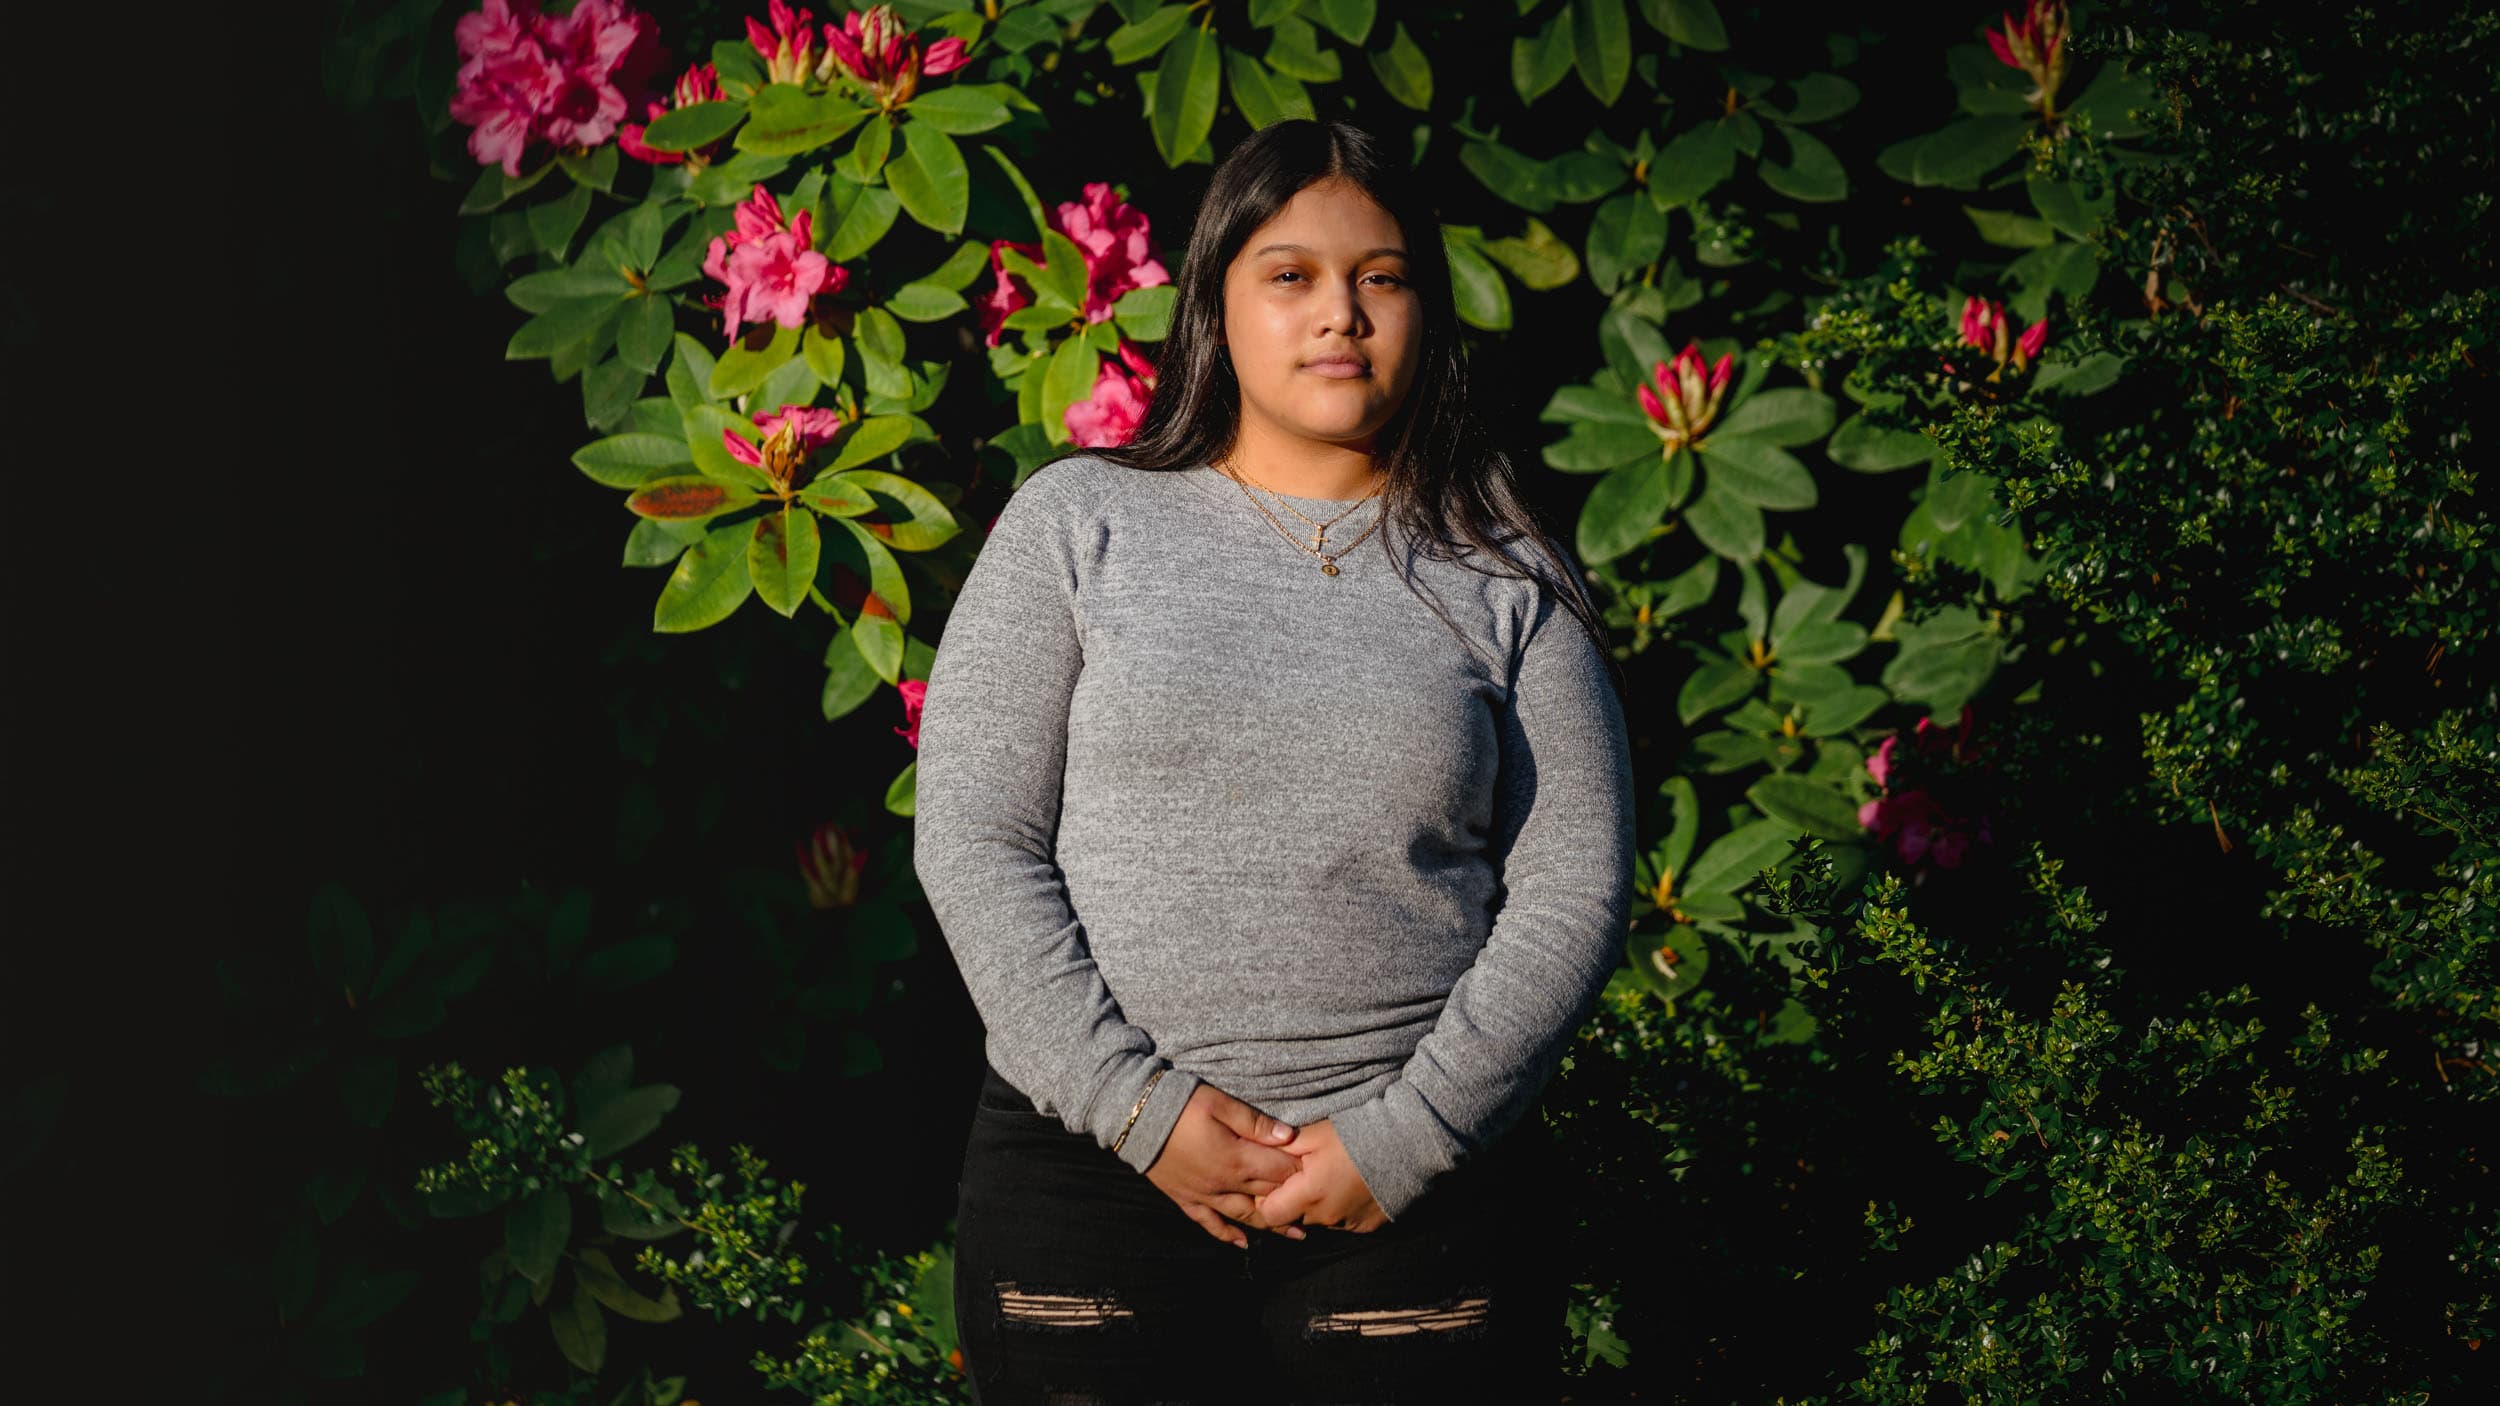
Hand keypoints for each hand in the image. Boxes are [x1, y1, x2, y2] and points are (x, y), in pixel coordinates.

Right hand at [1143, 1082, 1311, 1248]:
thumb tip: (1288, 1136)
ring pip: (1244, 1216)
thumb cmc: (1179, 1103)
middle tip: (1317, 1205)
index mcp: (1235, 1159)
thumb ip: (1253, 1122)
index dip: (1300, 1171)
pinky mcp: (1185, 1199)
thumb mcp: (1218, 1103)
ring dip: (1271, 1226)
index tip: (1319, 1171)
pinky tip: (1243, 1243)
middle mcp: (1223, 1184)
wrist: (1133, 1117)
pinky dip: (1227, 1235)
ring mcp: (1203, 1195)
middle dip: (1292, 1200)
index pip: (1278, 1171)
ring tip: (1296, 1235)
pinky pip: (1210, 1223)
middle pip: (1266, 1196)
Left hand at [1256, 1119, 1387, 1233]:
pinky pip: (1343, 1221)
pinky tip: (1350, 1185)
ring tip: (1331, 1176)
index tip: (1274, 1180)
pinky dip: (1341, 1207)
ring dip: (1318, 1204)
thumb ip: (1282, 1148)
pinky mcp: (1368, 1226)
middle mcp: (1327, 1217)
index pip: (1269, 1214)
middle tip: (1304, 1173)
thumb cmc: (1357, 1134)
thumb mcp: (1314, 1134)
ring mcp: (1349, 1224)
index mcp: (1309, 1194)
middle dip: (1293, 1199)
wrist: (1408, 1142)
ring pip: (1320, 1220)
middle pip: (1295, 1217)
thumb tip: (1258, 1152)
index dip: (1267, 1198)